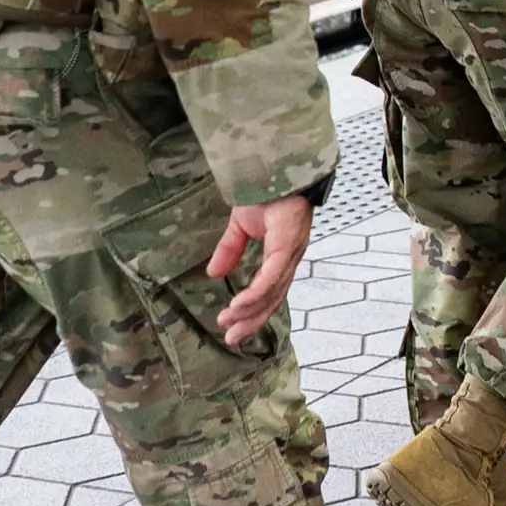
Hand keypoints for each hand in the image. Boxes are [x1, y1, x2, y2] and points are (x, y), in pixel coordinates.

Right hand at [206, 193, 313, 344]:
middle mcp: (289, 259)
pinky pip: (271, 277)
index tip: (233, 328)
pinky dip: (255, 293)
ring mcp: (291, 253)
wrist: (275, 166)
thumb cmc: (265, 192)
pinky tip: (240, 305)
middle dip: (251, 321)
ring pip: (271, 293)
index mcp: (281, 256)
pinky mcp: (287, 244)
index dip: (252, 312)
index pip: (269, 292)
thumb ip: (230, 250)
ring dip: (249, 311)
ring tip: (228, 323)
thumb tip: (214, 274)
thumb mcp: (240, 225)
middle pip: (272, 299)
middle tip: (231, 339)